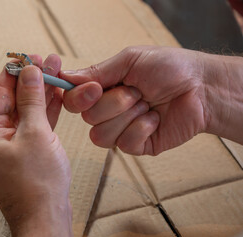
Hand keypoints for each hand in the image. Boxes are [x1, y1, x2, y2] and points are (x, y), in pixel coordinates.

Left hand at [0, 55, 71, 236]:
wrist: (45, 217)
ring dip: (41, 94)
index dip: (17, 71)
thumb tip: (30, 72)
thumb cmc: (37, 184)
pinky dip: (44, 112)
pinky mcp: (22, 151)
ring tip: (57, 72)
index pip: (0, 92)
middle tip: (49, 61)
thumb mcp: (36, 134)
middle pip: (13, 100)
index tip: (30, 54)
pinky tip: (57, 95)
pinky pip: (32, 125)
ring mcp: (6, 144)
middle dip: (33, 80)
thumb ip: (32, 100)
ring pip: (25, 111)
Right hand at [61, 46, 208, 154]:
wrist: (202, 89)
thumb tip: (65, 77)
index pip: (73, 101)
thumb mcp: (131, 61)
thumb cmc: (170, 68)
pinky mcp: (136, 145)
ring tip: (148, 105)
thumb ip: (97, 71)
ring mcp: (120, 129)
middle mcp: (107, 110)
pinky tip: (155, 119)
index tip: (96, 89)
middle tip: (138, 91)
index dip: (78, 98)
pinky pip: (124, 144)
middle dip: (115, 103)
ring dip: (128, 116)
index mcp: (103, 89)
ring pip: (101, 135)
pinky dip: (142, 128)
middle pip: (87, 118)